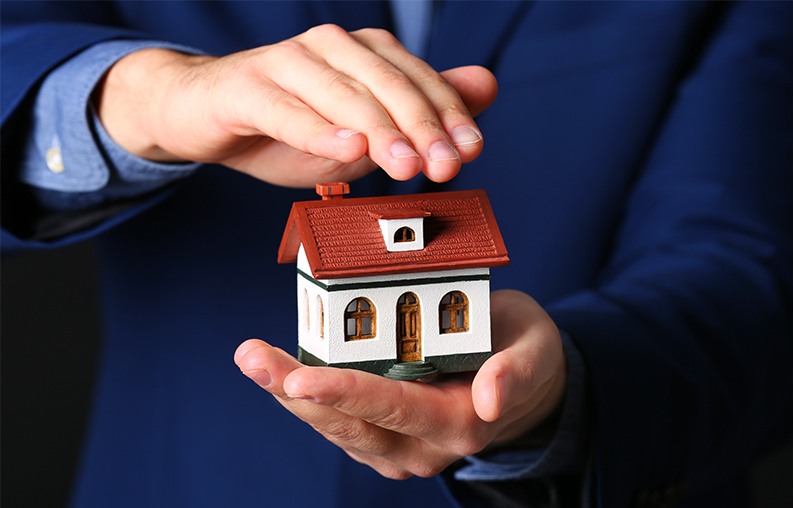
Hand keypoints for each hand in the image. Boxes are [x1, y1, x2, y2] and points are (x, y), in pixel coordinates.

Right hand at [95, 25, 497, 186]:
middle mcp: (330, 46)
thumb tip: (485, 85)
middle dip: (421, 127)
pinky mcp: (248, 86)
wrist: (204, 115)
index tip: (471, 150)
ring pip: (343, 95)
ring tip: (405, 165)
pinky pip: (287, 109)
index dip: (449, 115)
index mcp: (363, 52)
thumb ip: (418, 110)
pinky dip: (319, 130)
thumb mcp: (362, 129)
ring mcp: (287, 61)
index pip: (417, 80)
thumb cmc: (287, 124)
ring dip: (379, 132)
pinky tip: (346, 149)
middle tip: (445, 165)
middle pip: (387, 84)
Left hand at [234, 290, 566, 478]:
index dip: (346, 392)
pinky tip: (279, 369)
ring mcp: (401, 448)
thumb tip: (488, 399)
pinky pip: (338, 422)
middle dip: (295, 391)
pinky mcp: (384, 440)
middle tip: (251, 356)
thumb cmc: (524, 350)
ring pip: (335, 427)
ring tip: (252, 357)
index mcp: (460, 422)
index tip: (300, 377)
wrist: (520, 380)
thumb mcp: (534, 347)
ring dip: (289, 393)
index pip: (396, 407)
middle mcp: (425, 446)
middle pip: (350, 424)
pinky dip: (306, 395)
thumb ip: (516, 372)